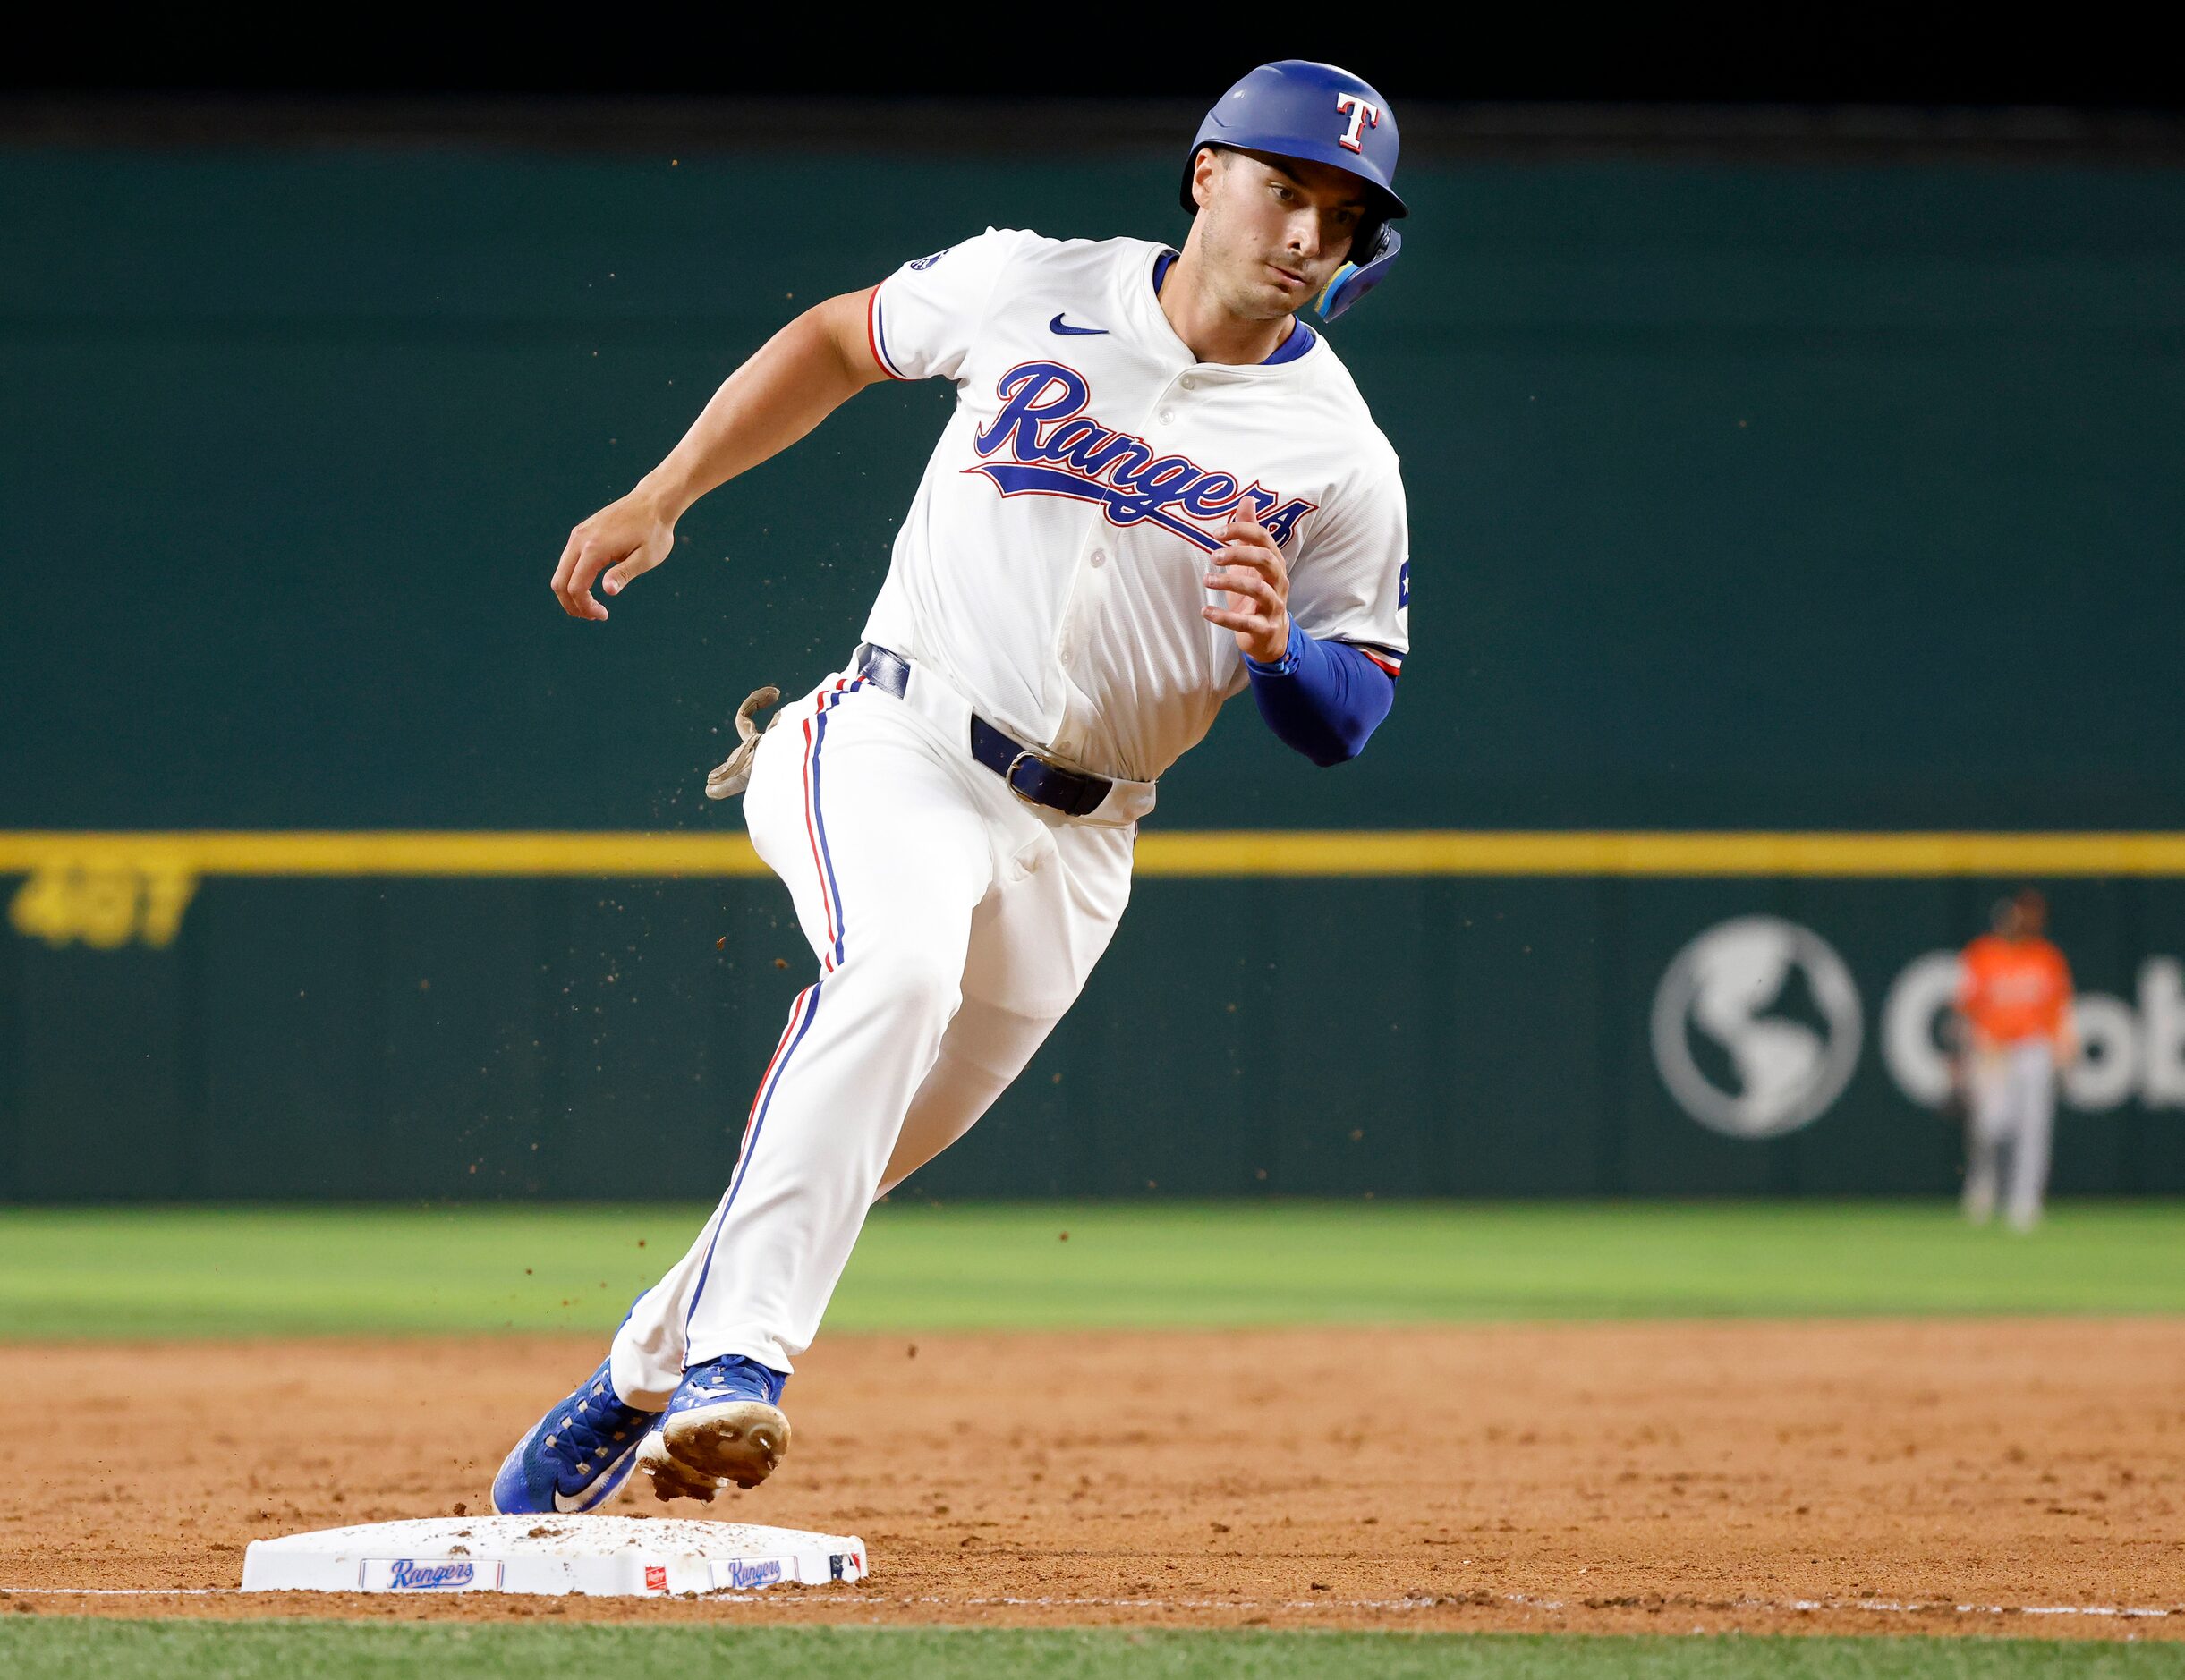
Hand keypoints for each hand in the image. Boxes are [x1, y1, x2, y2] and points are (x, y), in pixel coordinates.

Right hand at [551, 487, 677, 620]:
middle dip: (572, 605)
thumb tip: (608, 591)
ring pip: (561, 572)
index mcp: (595, 548)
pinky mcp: (581, 532)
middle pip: (559, 582)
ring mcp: (578, 534)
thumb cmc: (654, 531)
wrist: (653, 502)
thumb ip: (624, 574)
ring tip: (594, 605)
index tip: (603, 615)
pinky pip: (568, 561)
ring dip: (572, 593)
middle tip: (594, 615)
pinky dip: (574, 578)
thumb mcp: (646, 557)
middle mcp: (580, 539)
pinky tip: (593, 586)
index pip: (575, 587)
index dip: (585, 607)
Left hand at [1201, 515, 1290, 663]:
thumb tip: (1247, 499)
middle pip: (1265, 559)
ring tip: (1206, 580)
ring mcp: (1274, 606)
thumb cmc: (1258, 593)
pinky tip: (1206, 611)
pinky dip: (1223, 617)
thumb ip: (1249, 532)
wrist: (1270, 636)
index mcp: (1275, 562)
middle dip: (1238, 554)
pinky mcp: (1265, 628)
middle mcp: (1278, 581)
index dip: (1241, 531)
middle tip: (1213, 556)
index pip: (1263, 538)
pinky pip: (1245, 622)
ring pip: (1258, 589)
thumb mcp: (1251, 562)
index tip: (1216, 533)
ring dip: (1229, 582)